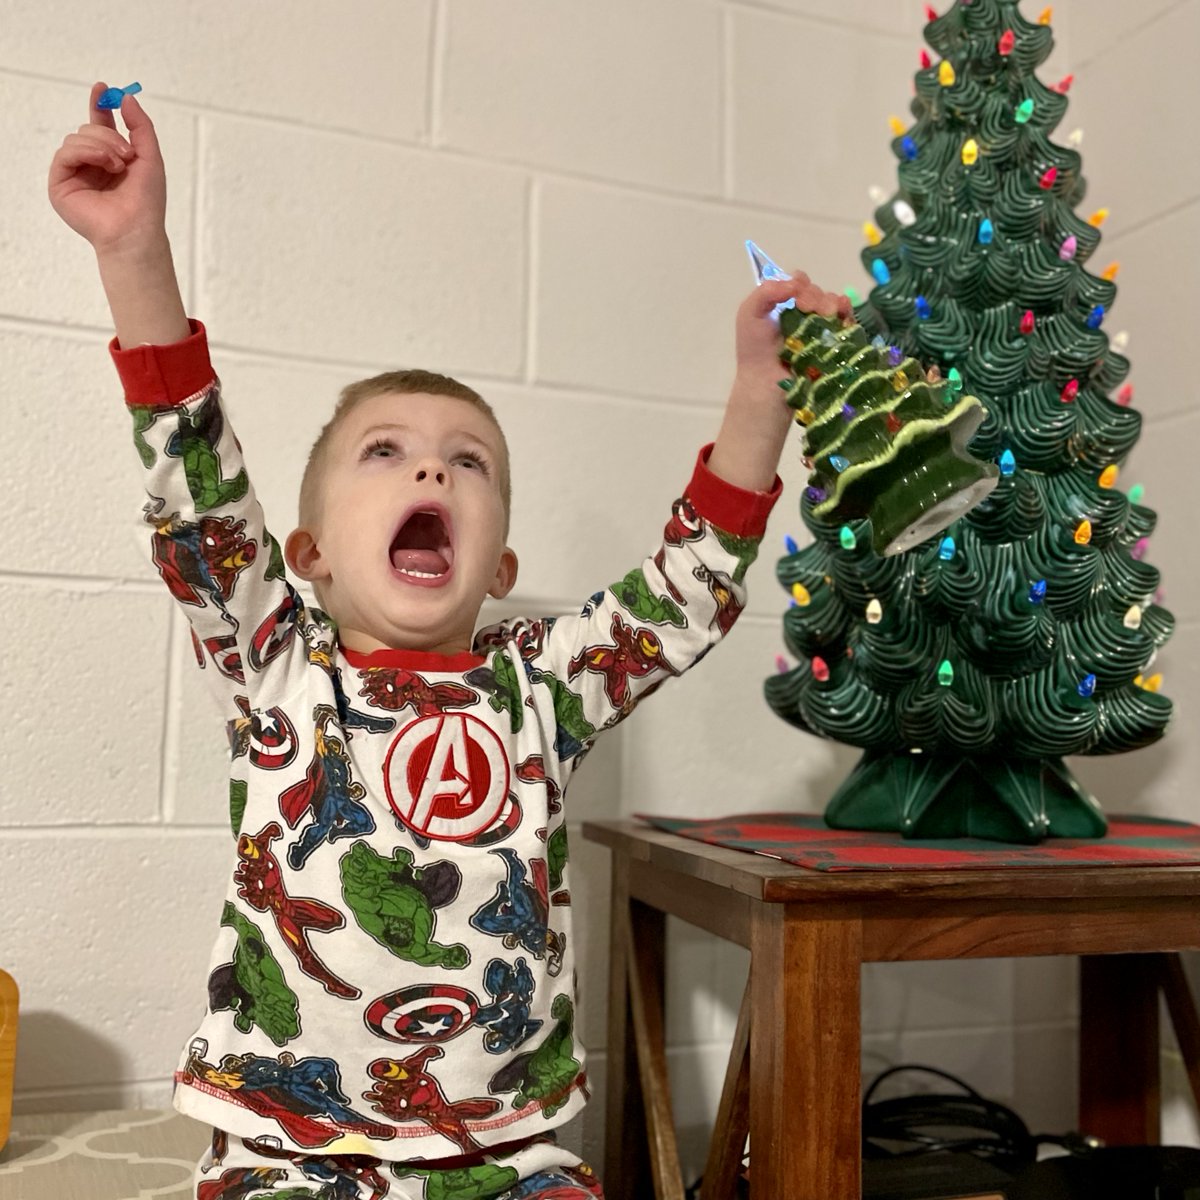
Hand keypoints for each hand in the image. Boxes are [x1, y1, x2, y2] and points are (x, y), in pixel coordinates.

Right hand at [48, 82, 166, 256]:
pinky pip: (65, 153)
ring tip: (118, 166)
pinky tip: (104, 164)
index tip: (103, 88)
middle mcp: (91, 164)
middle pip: (88, 128)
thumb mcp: (150, 157)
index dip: (99, 105)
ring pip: (76, 137)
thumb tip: (126, 97)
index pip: (100, 125)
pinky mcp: (60, 183)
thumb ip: (141, 126)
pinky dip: (85, 153)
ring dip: (100, 146)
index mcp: (110, 158)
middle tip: (127, 154)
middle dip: (109, 135)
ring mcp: (74, 173)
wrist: (136, 229)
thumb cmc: (146, 201)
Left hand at [735, 270, 850, 381]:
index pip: (800, 282)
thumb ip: (766, 291)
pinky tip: (842, 314)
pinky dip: (847, 313)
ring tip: (824, 315)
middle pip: (818, 292)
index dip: (800, 283)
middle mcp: (804, 313)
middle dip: (814, 296)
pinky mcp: (834, 342)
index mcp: (785, 304)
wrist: (766, 383)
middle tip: (805, 309)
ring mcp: (820, 328)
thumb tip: (795, 283)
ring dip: (830, 304)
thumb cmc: (755, 350)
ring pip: (833, 304)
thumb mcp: (749, 314)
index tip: (794, 296)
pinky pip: (847, 321)